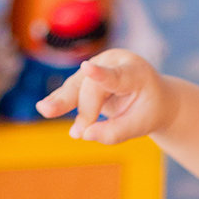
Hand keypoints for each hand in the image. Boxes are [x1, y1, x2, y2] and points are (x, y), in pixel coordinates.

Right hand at [35, 49, 177, 143]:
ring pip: (76, 86)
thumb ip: (116, 132)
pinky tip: (47, 108)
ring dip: (63, 102)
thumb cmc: (149, 110)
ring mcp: (97, 65)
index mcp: (135, 72)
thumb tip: (85, 136)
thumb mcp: (140, 125)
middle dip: (84, 109)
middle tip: (75, 132)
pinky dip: (61, 101)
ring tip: (45, 110)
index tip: (88, 68)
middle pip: (91, 86)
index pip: (116, 76)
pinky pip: (71, 90)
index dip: (101, 74)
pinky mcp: (86, 77)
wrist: (153, 97)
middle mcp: (114, 62)